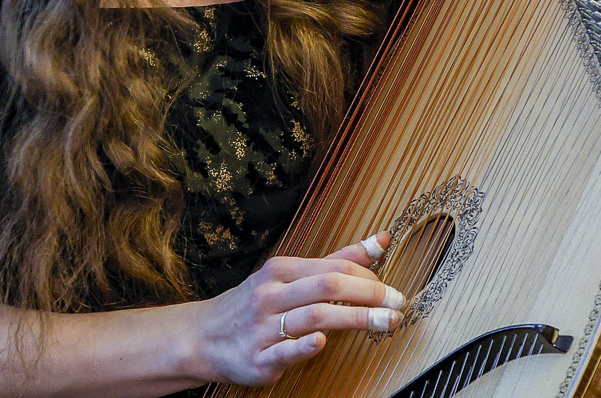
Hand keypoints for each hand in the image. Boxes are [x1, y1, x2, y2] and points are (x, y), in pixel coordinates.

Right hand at [191, 234, 402, 384]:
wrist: (203, 337)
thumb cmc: (255, 304)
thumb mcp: (289, 276)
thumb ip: (337, 260)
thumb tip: (380, 240)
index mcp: (281, 271)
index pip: (333, 267)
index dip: (367, 276)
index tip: (389, 289)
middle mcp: (271, 295)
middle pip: (327, 286)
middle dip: (368, 294)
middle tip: (397, 303)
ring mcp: (263, 327)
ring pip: (313, 316)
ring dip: (354, 319)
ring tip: (385, 322)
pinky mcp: (258, 359)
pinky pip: (283, 351)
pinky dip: (303, 346)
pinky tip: (323, 343)